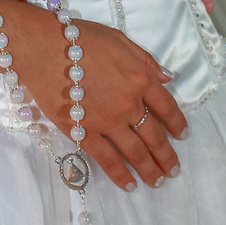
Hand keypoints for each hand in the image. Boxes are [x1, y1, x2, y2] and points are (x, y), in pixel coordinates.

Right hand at [14, 4, 186, 190]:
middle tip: (173, 170)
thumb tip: (168, 78)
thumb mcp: (119, 39)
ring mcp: (107, 121)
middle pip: (154, 136)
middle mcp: (129, 103)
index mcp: (140, 78)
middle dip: (167, 156)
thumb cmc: (79, 38)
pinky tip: (129, 186)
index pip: (167, 107)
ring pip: (136, 153)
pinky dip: (121, 175)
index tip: (182, 136)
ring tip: (158, 182)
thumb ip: (146, 60)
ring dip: (150, 170)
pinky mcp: (85, 133)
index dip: (177, 124)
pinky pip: (107, 160)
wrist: (43, 47)